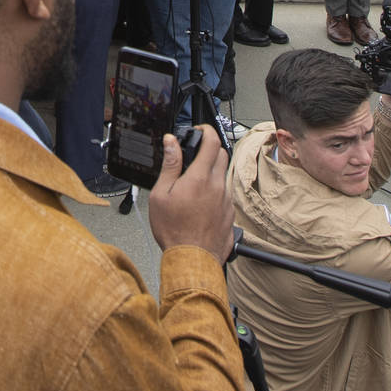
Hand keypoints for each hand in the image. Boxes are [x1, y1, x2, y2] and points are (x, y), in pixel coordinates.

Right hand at [147, 125, 232, 258]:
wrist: (193, 260)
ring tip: (193, 184)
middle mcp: (218, 186)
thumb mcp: (160, 195)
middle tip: (195, 155)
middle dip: (210, 149)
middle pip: (222, 154)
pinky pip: (225, 193)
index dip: (206, 130)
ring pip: (224, 175)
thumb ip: (170, 165)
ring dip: (212, 171)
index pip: (212, 141)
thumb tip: (171, 142)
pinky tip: (200, 203)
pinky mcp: (230, 213)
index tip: (199, 130)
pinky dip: (215, 190)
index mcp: (200, 178)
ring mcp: (226, 200)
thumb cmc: (175, 231)